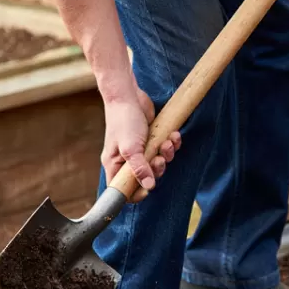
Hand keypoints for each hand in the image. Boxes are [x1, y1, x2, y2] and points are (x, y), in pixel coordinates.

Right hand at [102, 85, 180, 202]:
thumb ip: (139, 168)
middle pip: (145, 178)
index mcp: (115, 165)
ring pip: (158, 164)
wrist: (129, 95)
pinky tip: (173, 135)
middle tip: (159, 159)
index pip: (122, 190)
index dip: (135, 194)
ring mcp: (140, 150)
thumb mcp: (130, 147)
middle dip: (157, 170)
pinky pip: (164, 150)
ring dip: (167, 155)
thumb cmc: (124, 120)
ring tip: (166, 143)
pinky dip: (171, 144)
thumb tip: (149, 186)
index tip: (148, 188)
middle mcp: (126, 160)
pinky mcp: (151, 140)